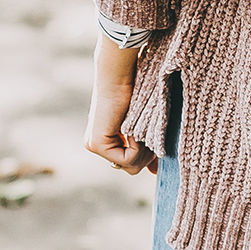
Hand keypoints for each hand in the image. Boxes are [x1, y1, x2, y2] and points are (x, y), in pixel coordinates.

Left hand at [84, 36, 158, 174]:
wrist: (121, 76)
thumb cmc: (136, 92)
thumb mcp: (143, 128)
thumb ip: (147, 151)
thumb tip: (154, 173)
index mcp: (107, 139)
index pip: (129, 164)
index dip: (146, 159)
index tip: (156, 151)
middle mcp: (97, 144)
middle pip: (131, 168)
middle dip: (146, 155)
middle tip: (146, 134)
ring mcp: (94, 145)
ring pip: (130, 166)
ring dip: (143, 150)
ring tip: (140, 130)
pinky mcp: (96, 144)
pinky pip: (127, 159)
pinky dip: (137, 146)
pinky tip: (132, 129)